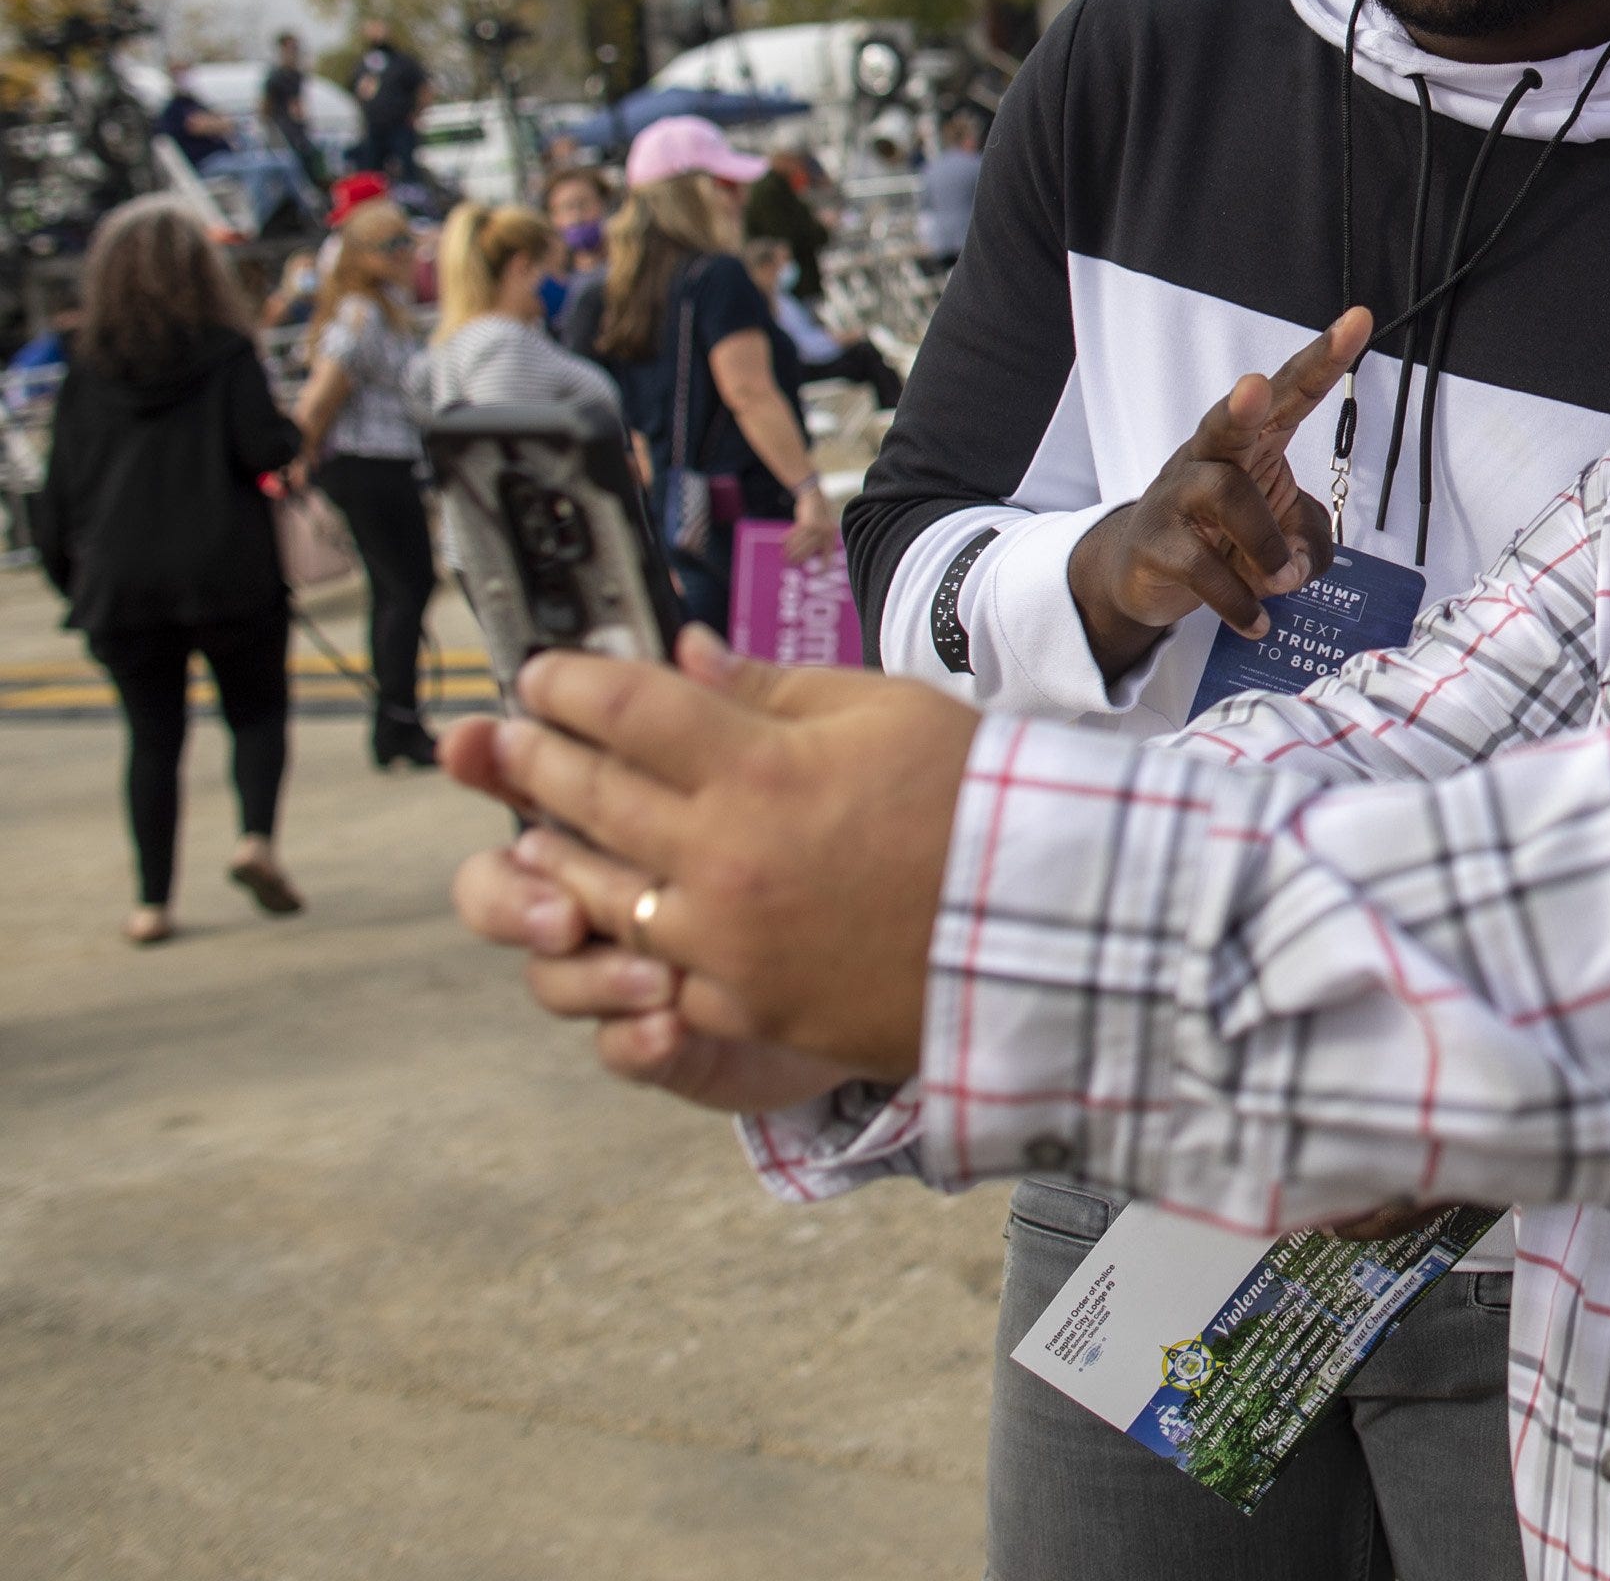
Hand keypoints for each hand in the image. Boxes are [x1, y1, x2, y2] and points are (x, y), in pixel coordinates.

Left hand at [440, 625, 979, 1078]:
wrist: (1045, 929)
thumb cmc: (973, 803)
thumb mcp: (882, 712)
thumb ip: (768, 689)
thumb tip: (686, 656)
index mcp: (760, 770)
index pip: (625, 708)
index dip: (568, 684)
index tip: (544, 673)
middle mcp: (724, 858)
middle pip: (590, 796)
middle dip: (535, 759)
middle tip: (506, 738)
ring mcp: (726, 945)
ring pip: (600, 893)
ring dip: (554, 851)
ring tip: (534, 827)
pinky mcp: (744, 1009)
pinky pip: (653, 974)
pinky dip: (620, 939)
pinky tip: (607, 914)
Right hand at [782, 479, 839, 567]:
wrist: (814, 496)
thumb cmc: (818, 514)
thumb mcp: (824, 527)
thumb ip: (819, 540)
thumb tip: (809, 555)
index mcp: (831, 537)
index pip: (828, 557)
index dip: (823, 568)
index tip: (814, 575)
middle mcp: (825, 534)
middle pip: (809, 552)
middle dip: (799, 559)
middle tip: (790, 564)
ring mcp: (816, 528)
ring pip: (800, 544)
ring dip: (790, 551)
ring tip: (783, 557)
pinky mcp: (806, 523)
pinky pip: (794, 534)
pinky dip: (787, 538)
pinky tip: (781, 542)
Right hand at [1065, 309, 1369, 680]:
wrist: (1140, 573)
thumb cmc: (1224, 538)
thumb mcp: (1283, 536)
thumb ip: (1310, 543)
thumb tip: (1295, 568)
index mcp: (1252, 441)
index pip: (1291, 393)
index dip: (1324, 358)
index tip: (1359, 320)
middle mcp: (1210, 456)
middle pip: (1228, 421)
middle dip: (1244, 404)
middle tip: (1254, 388)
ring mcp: (1176, 496)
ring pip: (1222, 496)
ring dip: (1264, 544)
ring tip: (1280, 580)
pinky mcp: (1155, 544)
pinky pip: (1201, 567)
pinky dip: (1238, 602)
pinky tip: (1256, 622)